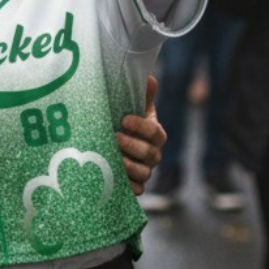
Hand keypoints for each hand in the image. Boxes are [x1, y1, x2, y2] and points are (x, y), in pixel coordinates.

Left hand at [117, 74, 165, 195]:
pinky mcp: (135, 185)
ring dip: (128, 166)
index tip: (124, 119)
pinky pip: (137, 190)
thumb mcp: (132, 106)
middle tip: (115, 137)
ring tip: (112, 158)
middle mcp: (153, 154)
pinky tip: (115, 180)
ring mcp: (145, 171)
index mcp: (155, 134)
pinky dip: (128, 187)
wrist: (116, 144)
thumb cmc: (125, 122)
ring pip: (144, 173)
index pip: (155, 132)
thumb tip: (149, 77)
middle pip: (150, 154)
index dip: (141, 126)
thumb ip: (142, 93)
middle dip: (132, 146)